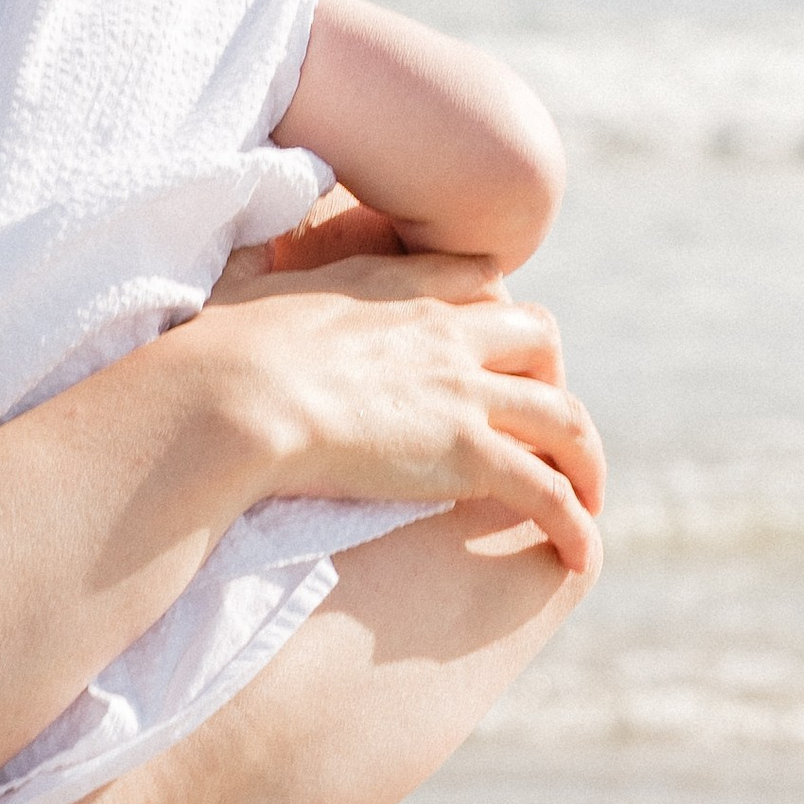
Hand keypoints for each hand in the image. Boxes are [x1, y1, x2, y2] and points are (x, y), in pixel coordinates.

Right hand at [197, 243, 603, 569]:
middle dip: (552, 377)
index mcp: (392, 287)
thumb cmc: (216, 350)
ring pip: (562, 418)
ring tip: (587, 498)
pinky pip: (546, 492)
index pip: (476, 279)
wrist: (235, 395)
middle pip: (539, 338)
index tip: (489, 343)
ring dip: (584, 459)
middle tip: (538, 423)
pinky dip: (573, 524)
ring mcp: (464, 394)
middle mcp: (444, 334)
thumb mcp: (240, 283)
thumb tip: (228, 248)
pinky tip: (579, 555)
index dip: (492, 310)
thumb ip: (251, 260)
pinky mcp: (468, 455)